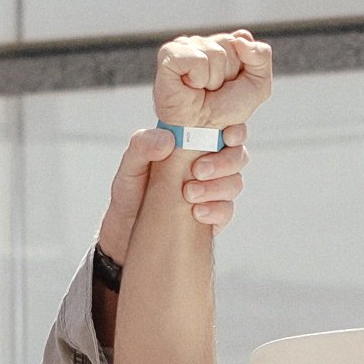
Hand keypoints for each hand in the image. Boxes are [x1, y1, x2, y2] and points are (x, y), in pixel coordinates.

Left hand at [96, 124, 251, 266]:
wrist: (126, 234)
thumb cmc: (130, 194)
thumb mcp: (129, 165)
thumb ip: (143, 146)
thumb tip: (169, 139)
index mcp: (193, 144)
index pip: (225, 130)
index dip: (234, 131)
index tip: (226, 137)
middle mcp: (207, 165)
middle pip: (238, 155)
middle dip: (225, 161)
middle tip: (198, 170)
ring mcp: (212, 192)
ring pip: (234, 183)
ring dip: (218, 187)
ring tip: (189, 194)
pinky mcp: (212, 218)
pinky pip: (226, 211)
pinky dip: (216, 210)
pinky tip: (197, 212)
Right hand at [155, 28, 273, 131]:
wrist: (203, 133)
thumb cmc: (226, 110)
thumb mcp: (258, 85)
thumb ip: (261, 55)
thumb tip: (240, 38)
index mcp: (219, 44)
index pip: (242, 39)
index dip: (242, 66)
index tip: (230, 83)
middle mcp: (201, 41)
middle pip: (230, 43)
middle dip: (229, 72)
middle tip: (214, 89)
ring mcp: (183, 46)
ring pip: (215, 52)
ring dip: (214, 79)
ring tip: (201, 89)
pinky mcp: (169, 54)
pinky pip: (197, 58)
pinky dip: (199, 78)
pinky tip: (190, 86)